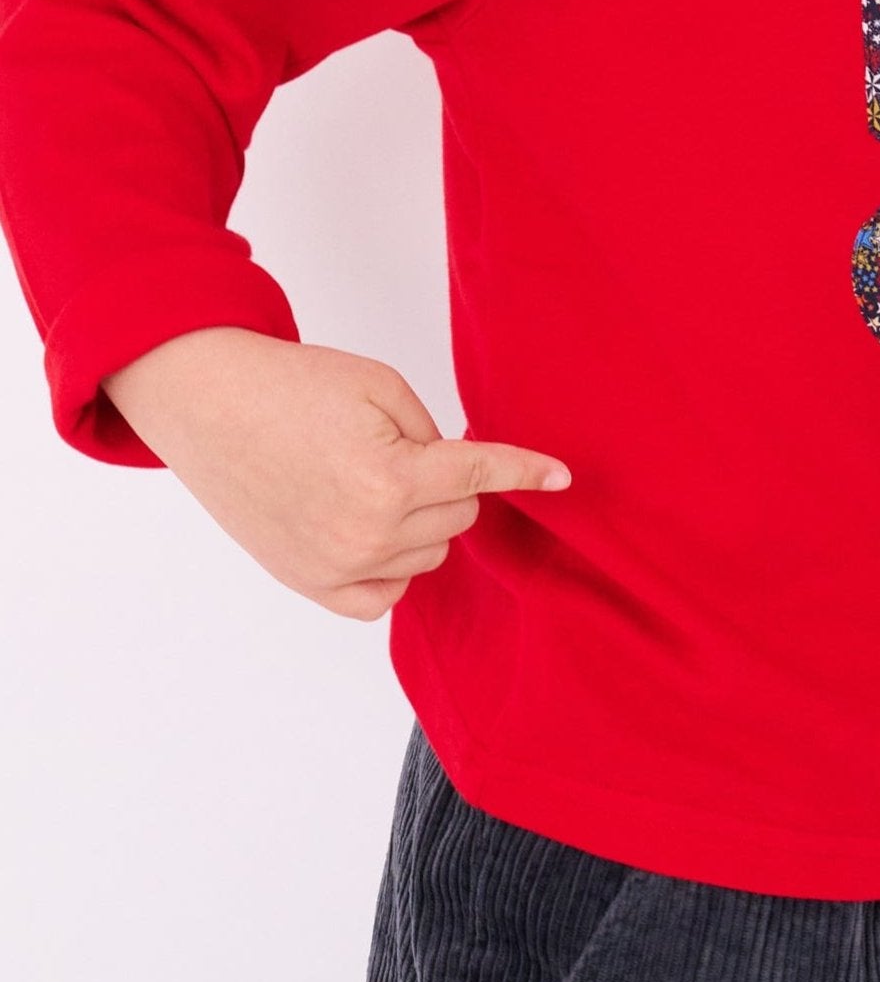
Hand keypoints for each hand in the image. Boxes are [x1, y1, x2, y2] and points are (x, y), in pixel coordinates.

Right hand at [102, 327, 571, 620]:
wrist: (213, 405)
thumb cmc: (294, 386)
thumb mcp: (382, 386)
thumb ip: (435, 435)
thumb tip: (462, 474)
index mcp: (391, 479)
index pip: (480, 475)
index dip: (527, 470)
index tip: (564, 477)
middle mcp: (368, 535)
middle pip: (459, 515)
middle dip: (448, 479)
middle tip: (396, 445)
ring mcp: (336, 568)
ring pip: (430, 553)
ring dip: (422, 519)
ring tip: (371, 477)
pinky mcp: (309, 584)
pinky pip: (386, 595)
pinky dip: (395, 564)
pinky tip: (375, 528)